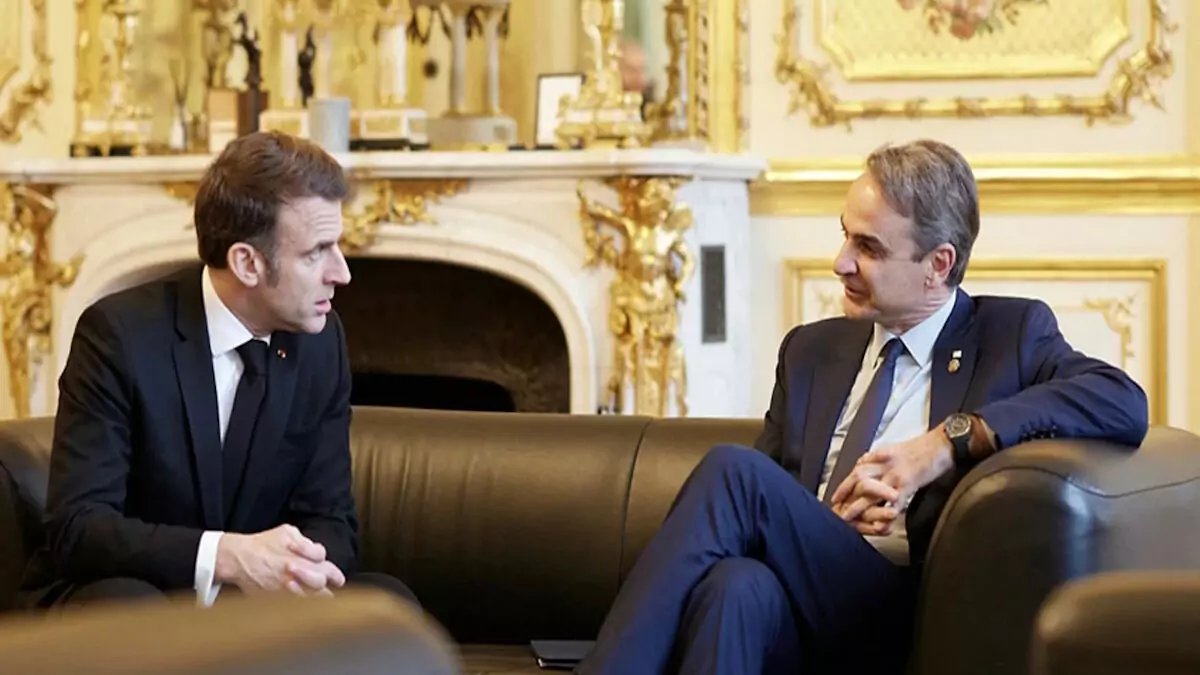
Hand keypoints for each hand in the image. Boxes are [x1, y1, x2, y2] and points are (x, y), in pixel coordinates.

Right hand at [215, 524, 345, 595]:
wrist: (238, 558)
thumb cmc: (262, 544)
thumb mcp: (287, 532)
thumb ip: (305, 542)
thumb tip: (317, 551)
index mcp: (301, 554)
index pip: (326, 564)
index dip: (333, 572)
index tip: (336, 577)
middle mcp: (296, 571)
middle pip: (321, 581)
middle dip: (331, 584)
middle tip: (335, 587)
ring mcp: (286, 586)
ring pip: (310, 597)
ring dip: (320, 597)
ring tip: (326, 597)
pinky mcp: (276, 598)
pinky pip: (295, 606)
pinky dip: (304, 605)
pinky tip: (308, 604)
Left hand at [830, 428, 954, 534]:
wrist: (943, 444)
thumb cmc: (923, 447)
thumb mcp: (895, 448)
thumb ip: (878, 458)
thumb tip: (863, 463)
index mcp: (881, 455)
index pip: (857, 470)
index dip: (845, 485)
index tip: (836, 497)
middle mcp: (885, 464)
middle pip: (858, 479)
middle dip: (845, 495)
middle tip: (837, 509)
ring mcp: (896, 474)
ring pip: (871, 491)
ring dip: (859, 506)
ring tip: (850, 518)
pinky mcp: (909, 484)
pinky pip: (894, 501)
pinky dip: (887, 513)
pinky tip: (880, 523)